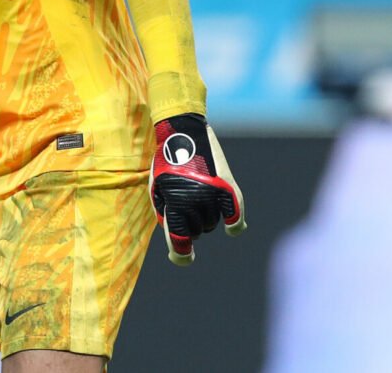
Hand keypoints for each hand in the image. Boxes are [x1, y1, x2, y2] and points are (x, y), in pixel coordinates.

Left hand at [150, 114, 246, 265]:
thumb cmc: (164, 162)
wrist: (183, 132)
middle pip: (197, 231)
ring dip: (204, 218)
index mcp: (175, 202)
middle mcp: (196, 201)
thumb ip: (164, 213)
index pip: (180, 239)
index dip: (180, 254)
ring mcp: (214, 193)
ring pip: (213, 222)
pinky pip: (236, 214)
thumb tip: (178, 236)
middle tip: (182, 208)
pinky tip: (233, 228)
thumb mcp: (155, 187)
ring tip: (194, 198)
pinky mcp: (227, 185)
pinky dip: (235, 223)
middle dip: (189, 226)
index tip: (181, 259)